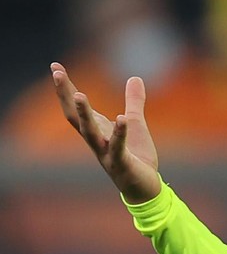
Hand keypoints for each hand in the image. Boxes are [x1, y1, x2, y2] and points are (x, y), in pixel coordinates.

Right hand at [51, 62, 161, 203]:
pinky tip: (120, 118)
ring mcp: (106, 153)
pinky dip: (119, 133)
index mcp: (97, 129)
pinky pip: (118, 147)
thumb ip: (134, 102)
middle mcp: (96, 140)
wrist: (144, 187)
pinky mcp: (122, 163)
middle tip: (57, 73)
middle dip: (65, 95)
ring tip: (79, 94)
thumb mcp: (135, 123)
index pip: (75, 106)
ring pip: (90, 133)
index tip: (55, 66)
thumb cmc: (136, 156)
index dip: (66, 87)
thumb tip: (135, 77)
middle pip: (75, 116)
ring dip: (84, 115)